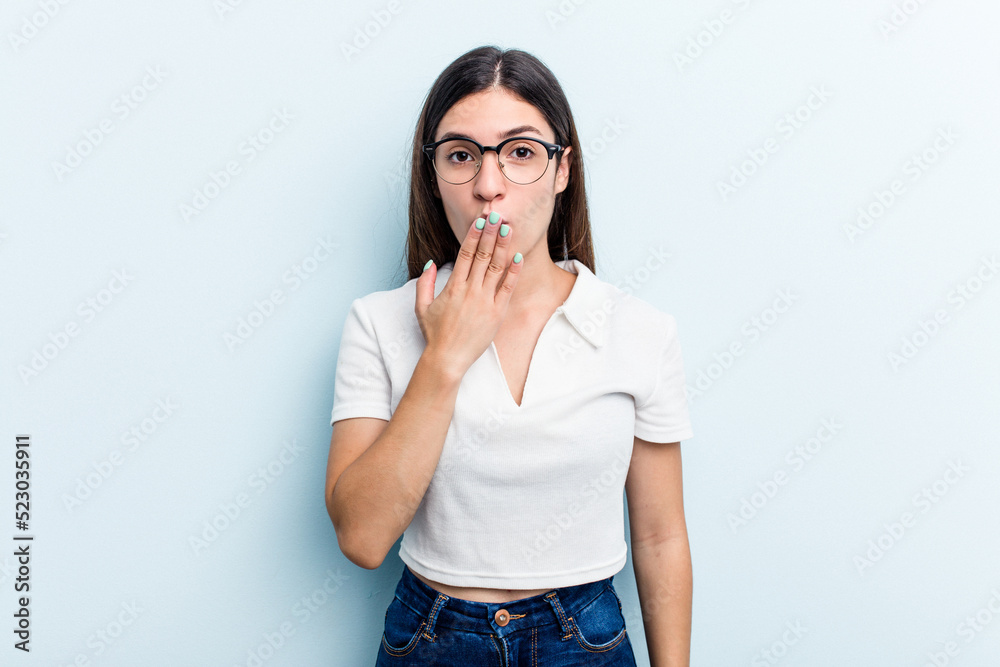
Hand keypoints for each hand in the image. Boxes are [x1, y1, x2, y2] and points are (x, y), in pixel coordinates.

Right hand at [415, 212, 520, 376]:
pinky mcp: (497, 313)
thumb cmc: (435, 334)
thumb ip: (425, 283)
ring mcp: (485, 301)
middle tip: (496, 215)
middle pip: (482, 255)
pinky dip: (513, 271)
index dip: (473, 235)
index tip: (480, 220)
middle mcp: (470, 291)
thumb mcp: (421, 307)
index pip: (465, 254)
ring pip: (496, 267)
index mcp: (453, 287)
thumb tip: (432, 262)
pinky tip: (517, 256)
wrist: (448, 359)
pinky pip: (507, 288)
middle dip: (490, 234)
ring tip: (508, 228)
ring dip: (502, 246)